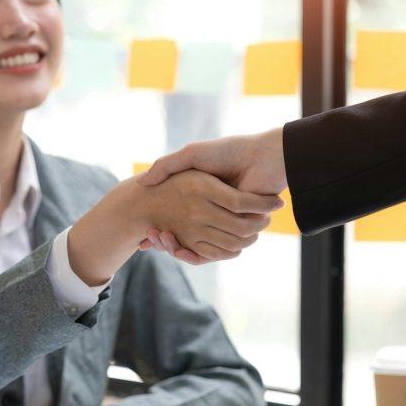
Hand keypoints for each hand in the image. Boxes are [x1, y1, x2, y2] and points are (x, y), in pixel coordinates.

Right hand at [137, 127, 287, 263]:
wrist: (264, 157)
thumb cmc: (228, 152)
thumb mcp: (192, 155)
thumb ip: (166, 165)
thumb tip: (141, 183)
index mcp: (201, 197)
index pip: (174, 219)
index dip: (159, 227)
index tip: (145, 232)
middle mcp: (212, 212)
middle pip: (182, 236)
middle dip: (164, 241)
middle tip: (147, 241)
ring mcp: (225, 222)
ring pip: (195, 245)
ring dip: (175, 247)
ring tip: (161, 241)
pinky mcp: (239, 229)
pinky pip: (214, 250)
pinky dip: (195, 253)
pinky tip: (177, 248)